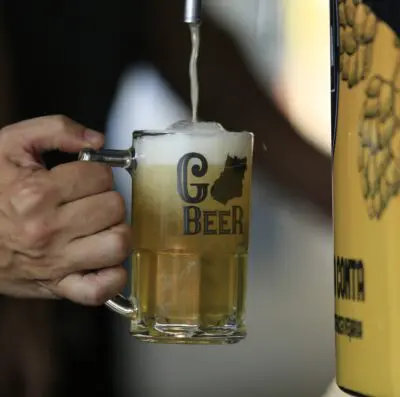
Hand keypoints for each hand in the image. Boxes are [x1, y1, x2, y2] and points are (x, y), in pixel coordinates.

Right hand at [0, 115, 130, 304]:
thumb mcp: (10, 145)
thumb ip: (56, 129)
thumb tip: (97, 140)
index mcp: (37, 193)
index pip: (102, 176)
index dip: (98, 172)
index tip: (86, 177)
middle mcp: (48, 229)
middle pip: (114, 208)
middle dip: (108, 198)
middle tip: (92, 200)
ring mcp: (55, 262)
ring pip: (117, 243)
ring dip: (116, 231)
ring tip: (100, 227)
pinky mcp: (58, 287)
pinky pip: (101, 289)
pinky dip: (113, 275)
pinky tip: (105, 259)